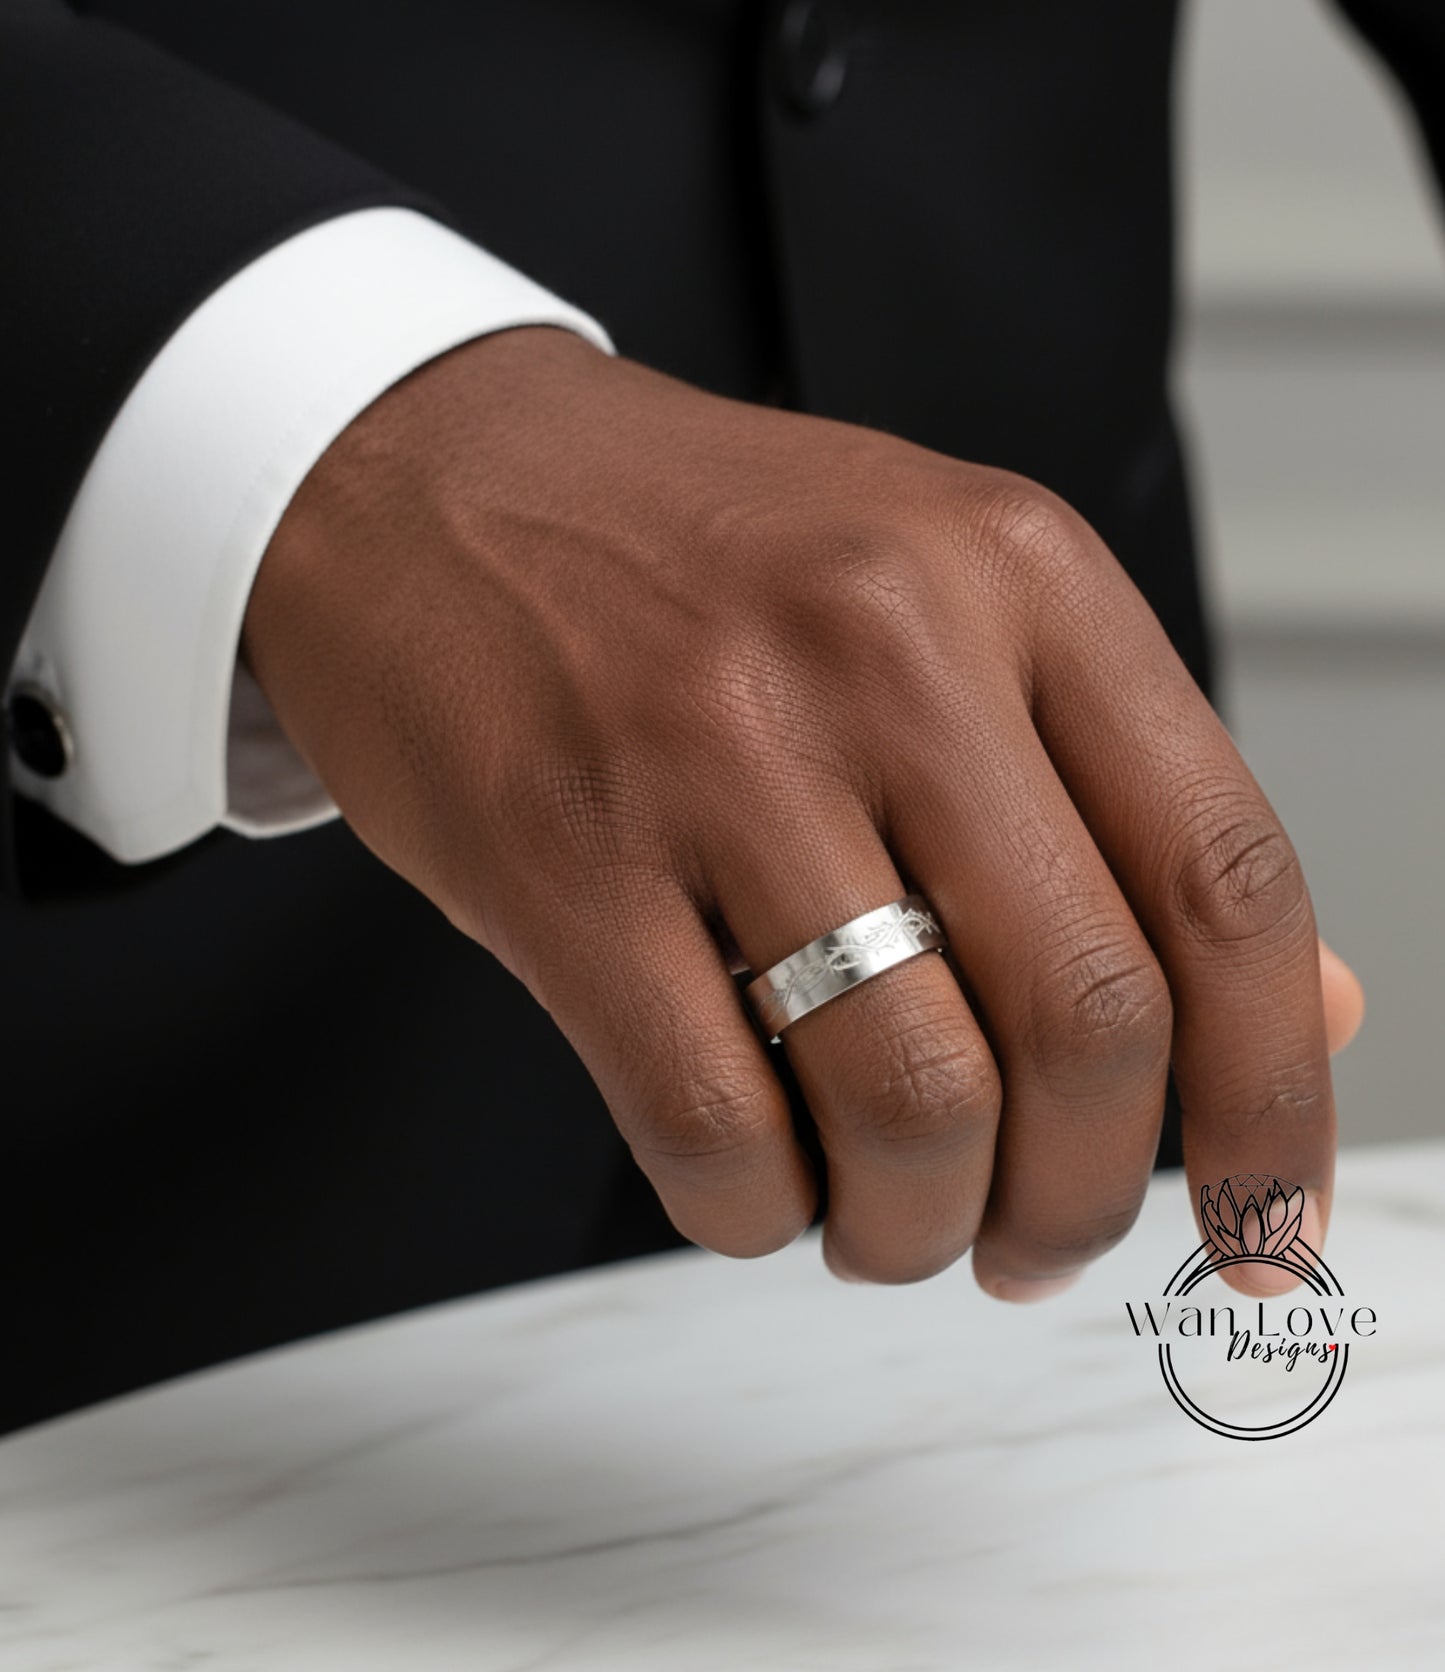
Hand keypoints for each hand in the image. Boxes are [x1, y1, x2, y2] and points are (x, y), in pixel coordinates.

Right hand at [244, 326, 1362, 1297]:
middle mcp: (888, 646)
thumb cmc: (696, 557)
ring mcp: (716, 748)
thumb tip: (1310, 1009)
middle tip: (1035, 1239)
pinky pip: (715, 1128)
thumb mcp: (947, 603)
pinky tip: (756, 1179)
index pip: (1229, 879)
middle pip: (1088, 1019)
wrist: (428, 472)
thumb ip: (1123, 802)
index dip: (1275, 1097)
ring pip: (912, 1102)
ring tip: (887, 1215)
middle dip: (1084, 1198)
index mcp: (1019, 576)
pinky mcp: (562, 853)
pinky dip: (760, 1213)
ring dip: (919, 1225)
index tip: (1267, 1228)